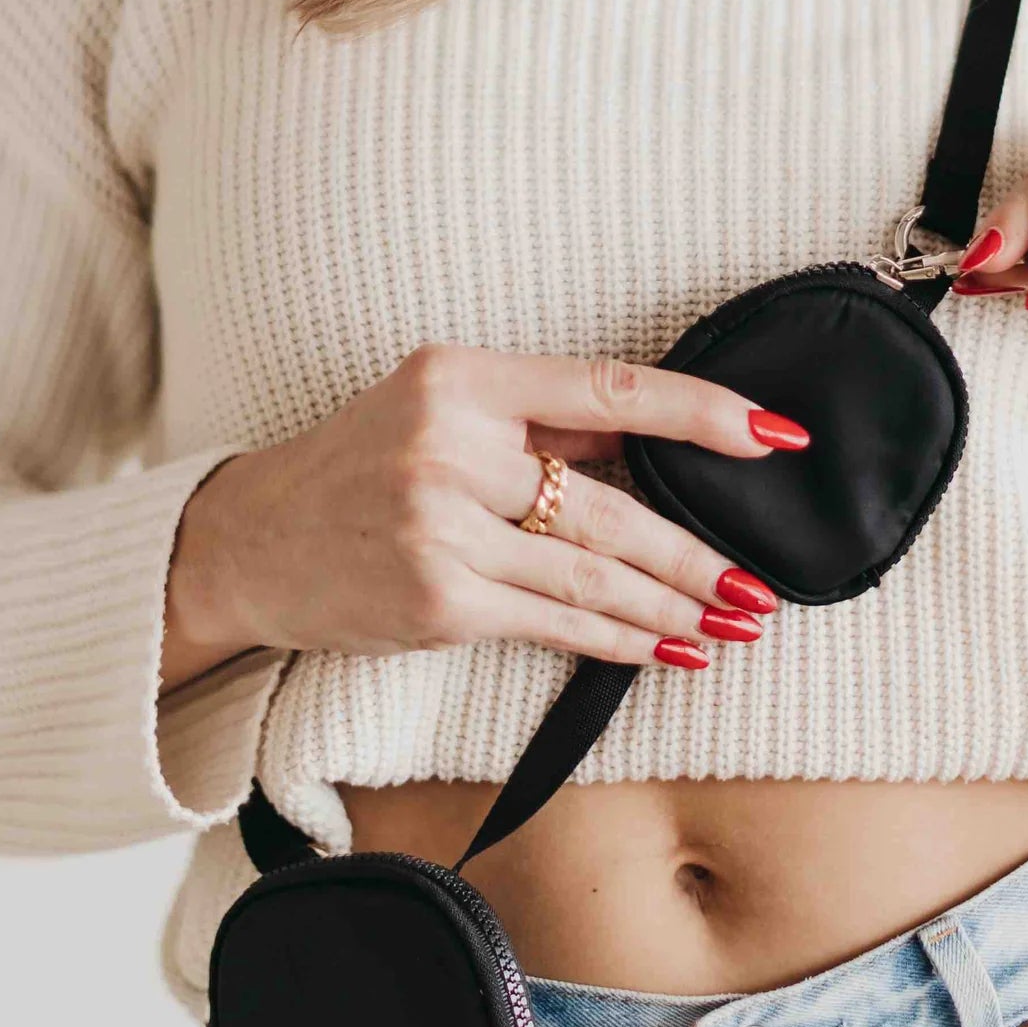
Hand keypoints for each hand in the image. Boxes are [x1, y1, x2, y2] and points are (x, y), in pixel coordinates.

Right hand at [161, 343, 805, 686]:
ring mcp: (439, 529)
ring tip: (730, 622)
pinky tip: (662, 648)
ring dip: (672, 607)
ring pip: (590, 576)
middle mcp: (449, 447)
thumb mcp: (438, 408)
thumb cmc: (359, 467)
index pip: (609, 389)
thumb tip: (659, 442)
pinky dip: (616, 640)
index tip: (775, 436)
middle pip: (609, 508)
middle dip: (696, 554)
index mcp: (461, 378)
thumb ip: (540, 420)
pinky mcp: (436, 600)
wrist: (252, 539)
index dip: (702, 414)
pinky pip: (552, 624)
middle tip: (758, 585)